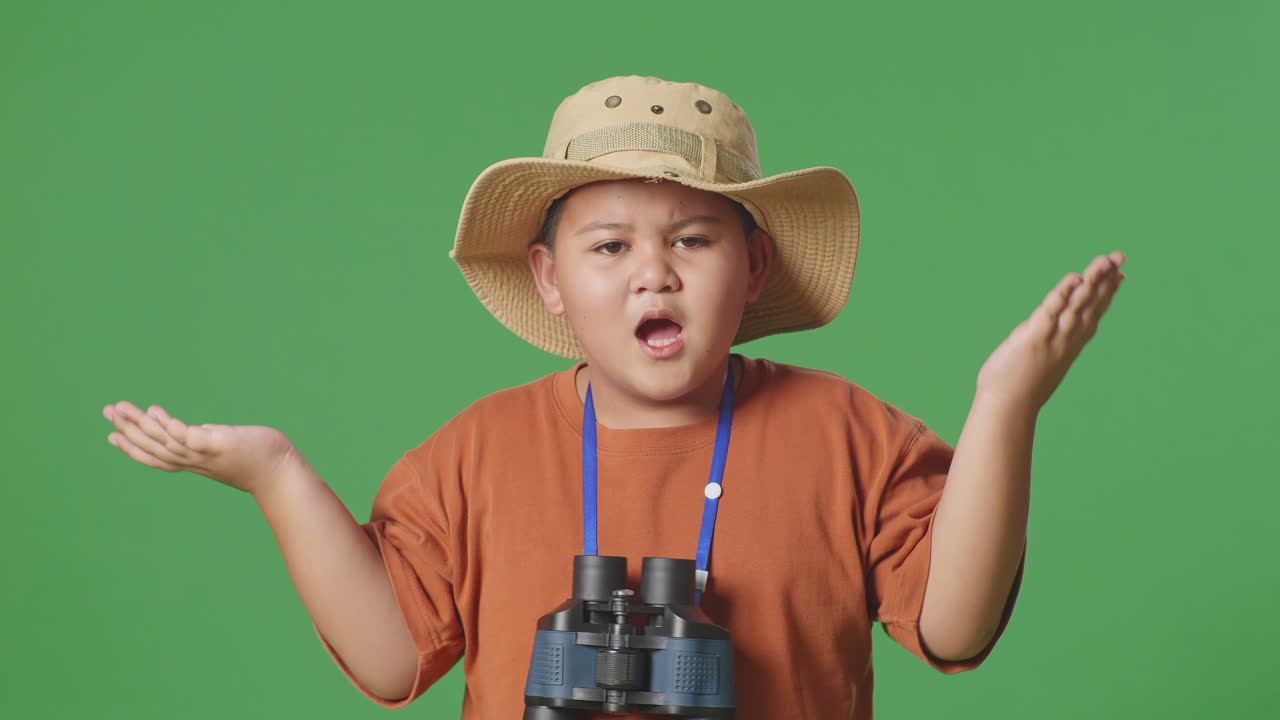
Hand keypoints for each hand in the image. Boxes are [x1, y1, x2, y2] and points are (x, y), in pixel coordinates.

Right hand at [102, 401, 295, 496]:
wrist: (281, 473)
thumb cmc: (258, 459)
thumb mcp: (226, 447)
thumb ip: (210, 439)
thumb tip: (201, 430)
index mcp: (195, 462)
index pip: (157, 456)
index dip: (134, 447)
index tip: (112, 435)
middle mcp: (195, 461)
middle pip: (153, 448)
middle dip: (128, 431)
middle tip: (107, 412)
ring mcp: (205, 454)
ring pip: (163, 441)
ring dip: (140, 425)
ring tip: (120, 408)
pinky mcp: (218, 445)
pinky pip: (187, 436)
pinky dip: (169, 425)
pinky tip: (155, 411)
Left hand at [975, 251, 1126, 415]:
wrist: (1007, 409)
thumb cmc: (1017, 387)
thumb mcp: (1036, 358)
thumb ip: (1039, 338)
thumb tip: (1037, 327)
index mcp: (1069, 345)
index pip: (1092, 314)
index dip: (1106, 293)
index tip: (1120, 275)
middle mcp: (1066, 341)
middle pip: (1090, 305)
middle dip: (1105, 280)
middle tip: (1120, 257)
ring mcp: (1052, 340)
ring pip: (1076, 306)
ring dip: (1090, 282)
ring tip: (1104, 261)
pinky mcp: (1034, 339)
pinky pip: (1051, 313)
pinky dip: (1062, 295)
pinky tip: (1073, 279)